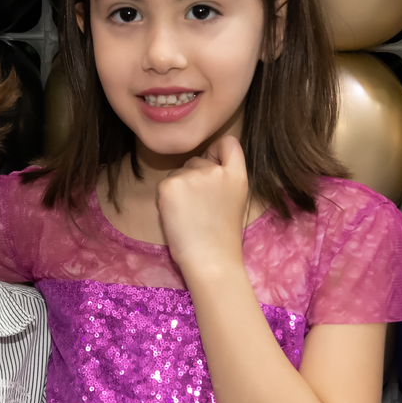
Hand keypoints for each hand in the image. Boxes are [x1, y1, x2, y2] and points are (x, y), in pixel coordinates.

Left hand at [157, 135, 249, 273]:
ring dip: (179, 187)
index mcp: (237, 174)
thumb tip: (204, 162)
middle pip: (197, 160)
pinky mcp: (170, 185)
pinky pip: (164, 184)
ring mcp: (191, 176)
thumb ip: (224, 178)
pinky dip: (166, 198)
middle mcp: (215, 170)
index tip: (212, 163)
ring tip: (189, 213)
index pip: (228, 143)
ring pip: (178, 172)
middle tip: (200, 207)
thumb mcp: (235, 199)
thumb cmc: (221, 236)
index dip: (217, 150)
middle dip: (194, 176)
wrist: (210, 259)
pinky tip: (177, 215)